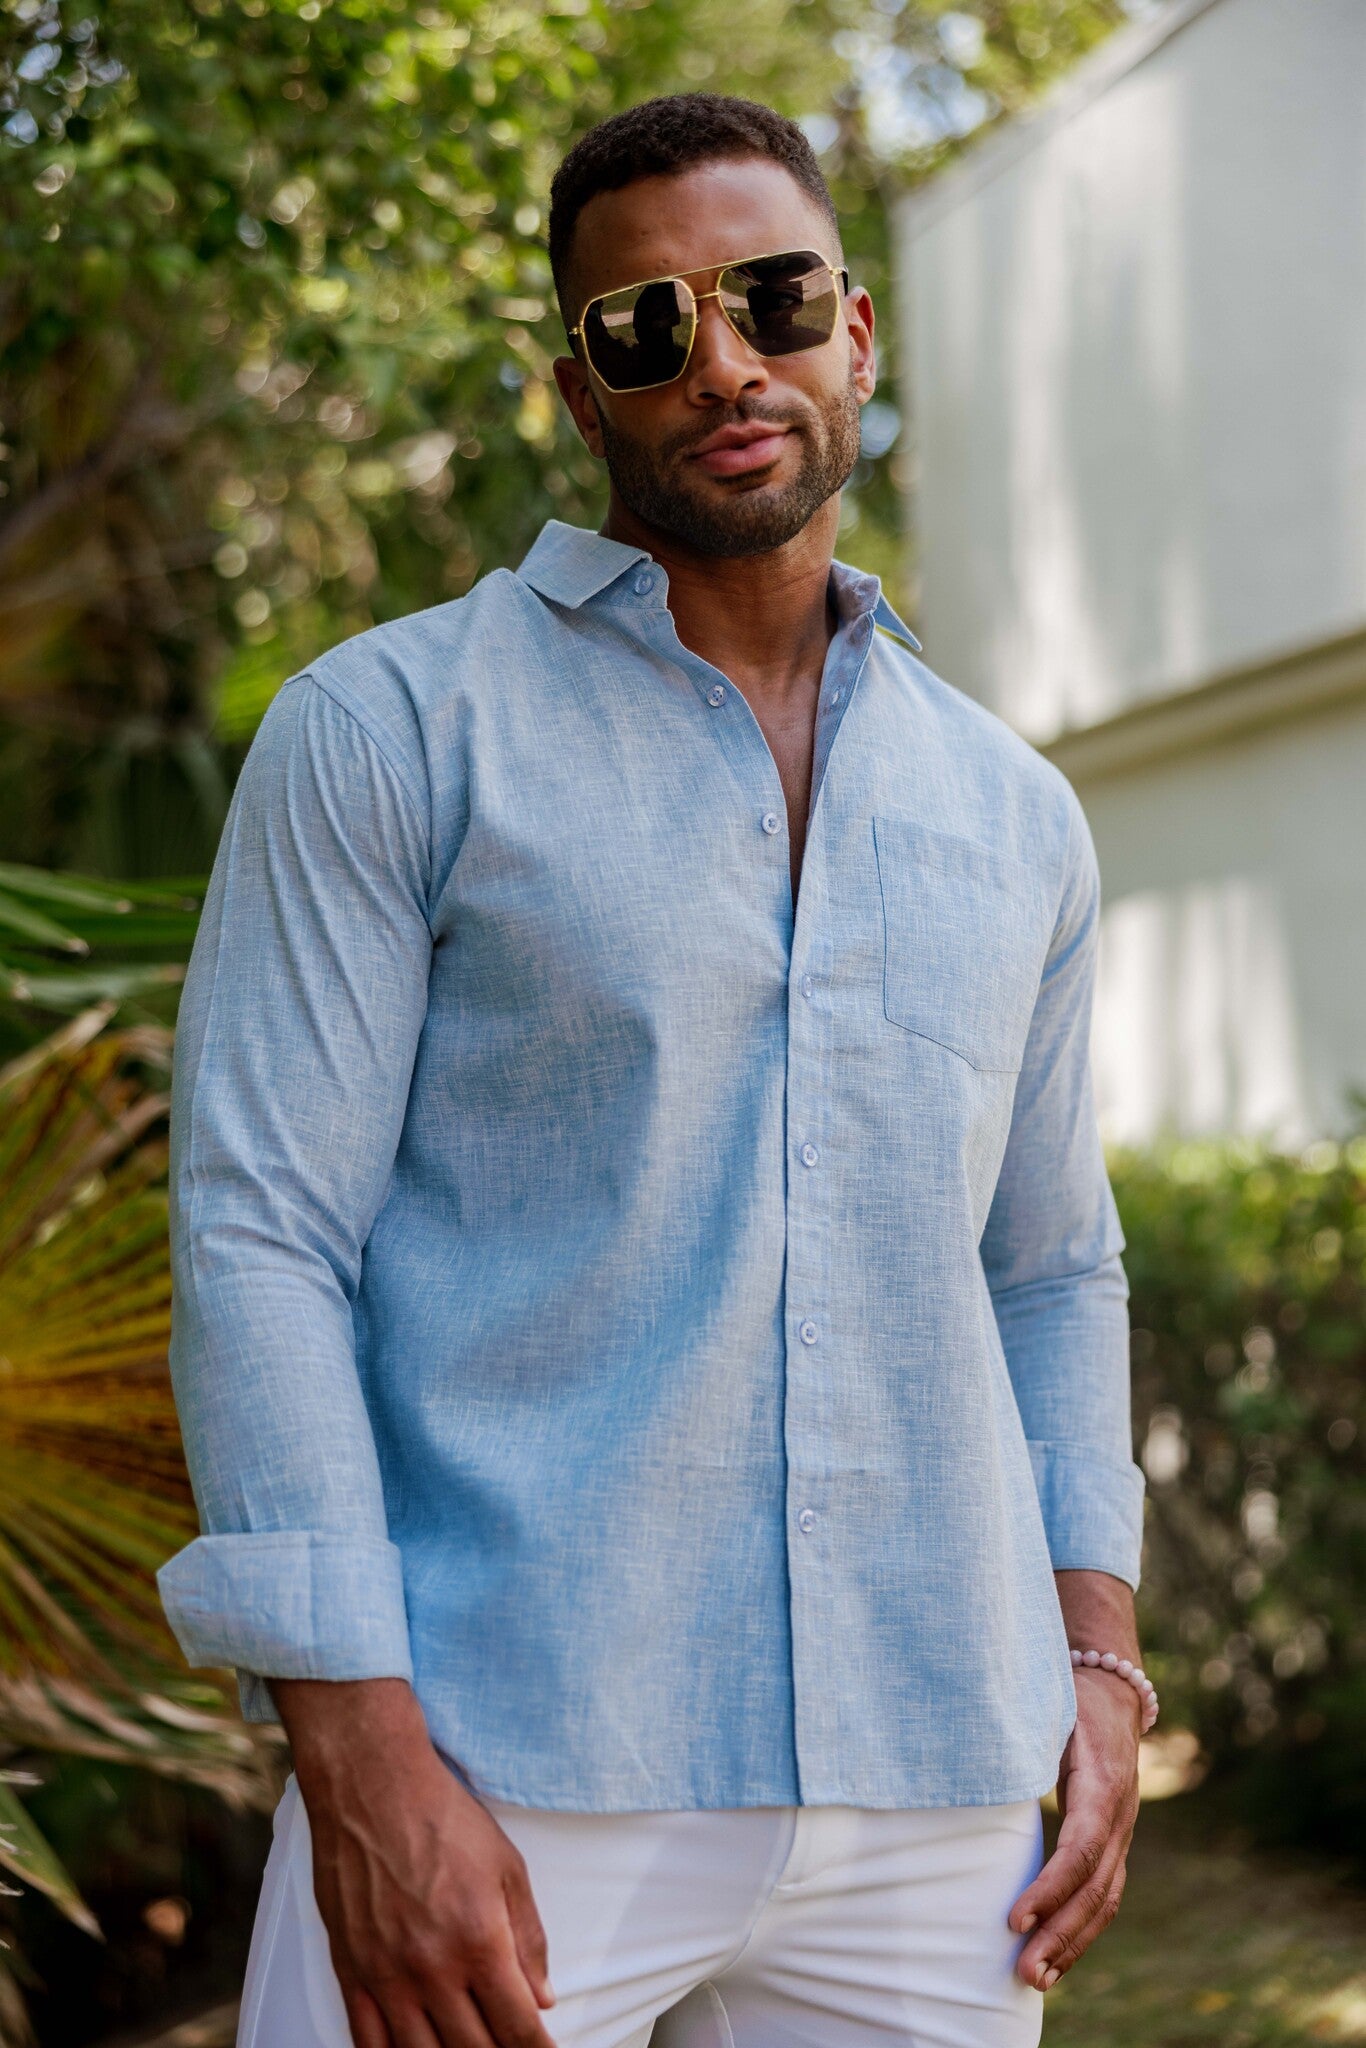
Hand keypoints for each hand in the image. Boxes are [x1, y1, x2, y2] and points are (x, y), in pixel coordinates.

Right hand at [272, 1677, 556, 2047]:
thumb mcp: (507, 1867)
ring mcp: (386, 1974)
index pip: (518, 2026)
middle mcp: (432, 1968)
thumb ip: (528, 1938)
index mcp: (480, 1941)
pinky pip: (367, 2040)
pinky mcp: (350, 1969)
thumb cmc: (442, 1816)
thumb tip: (543, 1996)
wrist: (372, 1784)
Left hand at [1007, 1666, 1140, 1990]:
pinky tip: (1054, 1957)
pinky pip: (1103, 1894)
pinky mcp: (1116, 1843)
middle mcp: (1120, 1814)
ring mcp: (1123, 1832)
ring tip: (1036, 1979)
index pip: (1081, 1847)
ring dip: (1072, 1943)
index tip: (1013, 1918)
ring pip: (1105, 1899)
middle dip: (1060, 1933)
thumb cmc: (1066, 1697)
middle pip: (1096, 1887)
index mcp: (1101, 1781)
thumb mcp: (1045, 1709)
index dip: (1050, 1887)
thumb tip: (964, 1757)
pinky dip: (1080, 1929)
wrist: (1113, 1691)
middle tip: (1023, 1969)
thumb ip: (1017, 1737)